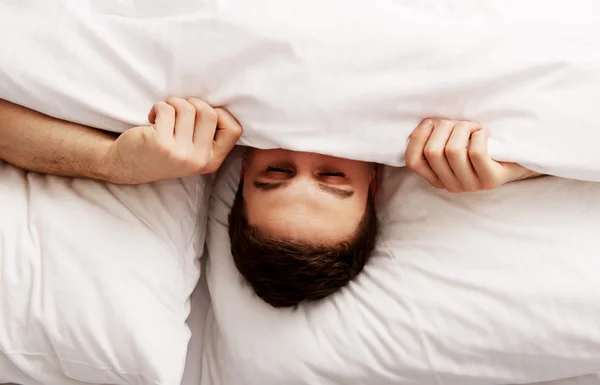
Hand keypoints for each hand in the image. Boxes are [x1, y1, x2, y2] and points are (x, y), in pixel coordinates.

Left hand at [103, 97, 241, 183]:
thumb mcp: (194, 150)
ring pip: (188, 107)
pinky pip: (167, 109)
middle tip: (179, 113)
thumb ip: (208, 134)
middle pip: (210, 113)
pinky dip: (157, 107)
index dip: (220, 114)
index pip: (234, 129)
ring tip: (164, 115)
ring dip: (173, 103)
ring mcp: (180, 153)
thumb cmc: (164, 150)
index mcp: (212, 161)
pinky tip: (152, 118)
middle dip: (193, 104)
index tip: (201, 116)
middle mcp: (199, 160)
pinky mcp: (160, 143)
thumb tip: (219, 100)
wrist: (127, 165)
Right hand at [405, 119, 539, 192]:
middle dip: (443, 127)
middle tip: (458, 122)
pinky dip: (479, 135)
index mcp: (437, 178)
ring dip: (462, 128)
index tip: (430, 121)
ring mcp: (471, 185)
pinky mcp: (490, 180)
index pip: (414, 161)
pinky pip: (476, 153)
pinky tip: (484, 132)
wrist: (518, 160)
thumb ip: (437, 140)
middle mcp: (451, 186)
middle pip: (433, 152)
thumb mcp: (455, 146)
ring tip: (473, 126)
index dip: (418, 137)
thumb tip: (426, 122)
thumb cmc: (483, 146)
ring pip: (453, 151)